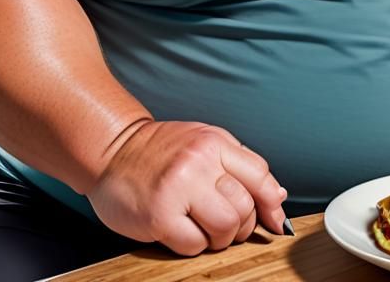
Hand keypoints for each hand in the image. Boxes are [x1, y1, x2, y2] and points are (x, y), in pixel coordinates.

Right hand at [87, 119, 287, 255]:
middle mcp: (200, 163)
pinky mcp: (159, 216)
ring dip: (220, 238)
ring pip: (225, 227)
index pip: (261, 175)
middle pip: (245, 206)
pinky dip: (193, 246)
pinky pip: (194, 245)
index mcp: (215, 143)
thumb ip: (240, 165)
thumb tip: (277, 196)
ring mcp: (179, 189)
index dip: (272, 203)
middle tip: (227, 225)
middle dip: (243, 224)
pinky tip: (181, 231)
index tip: (274, 220)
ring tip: (204, 228)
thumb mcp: (205, 143)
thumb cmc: (162, 150)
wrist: (112, 150)